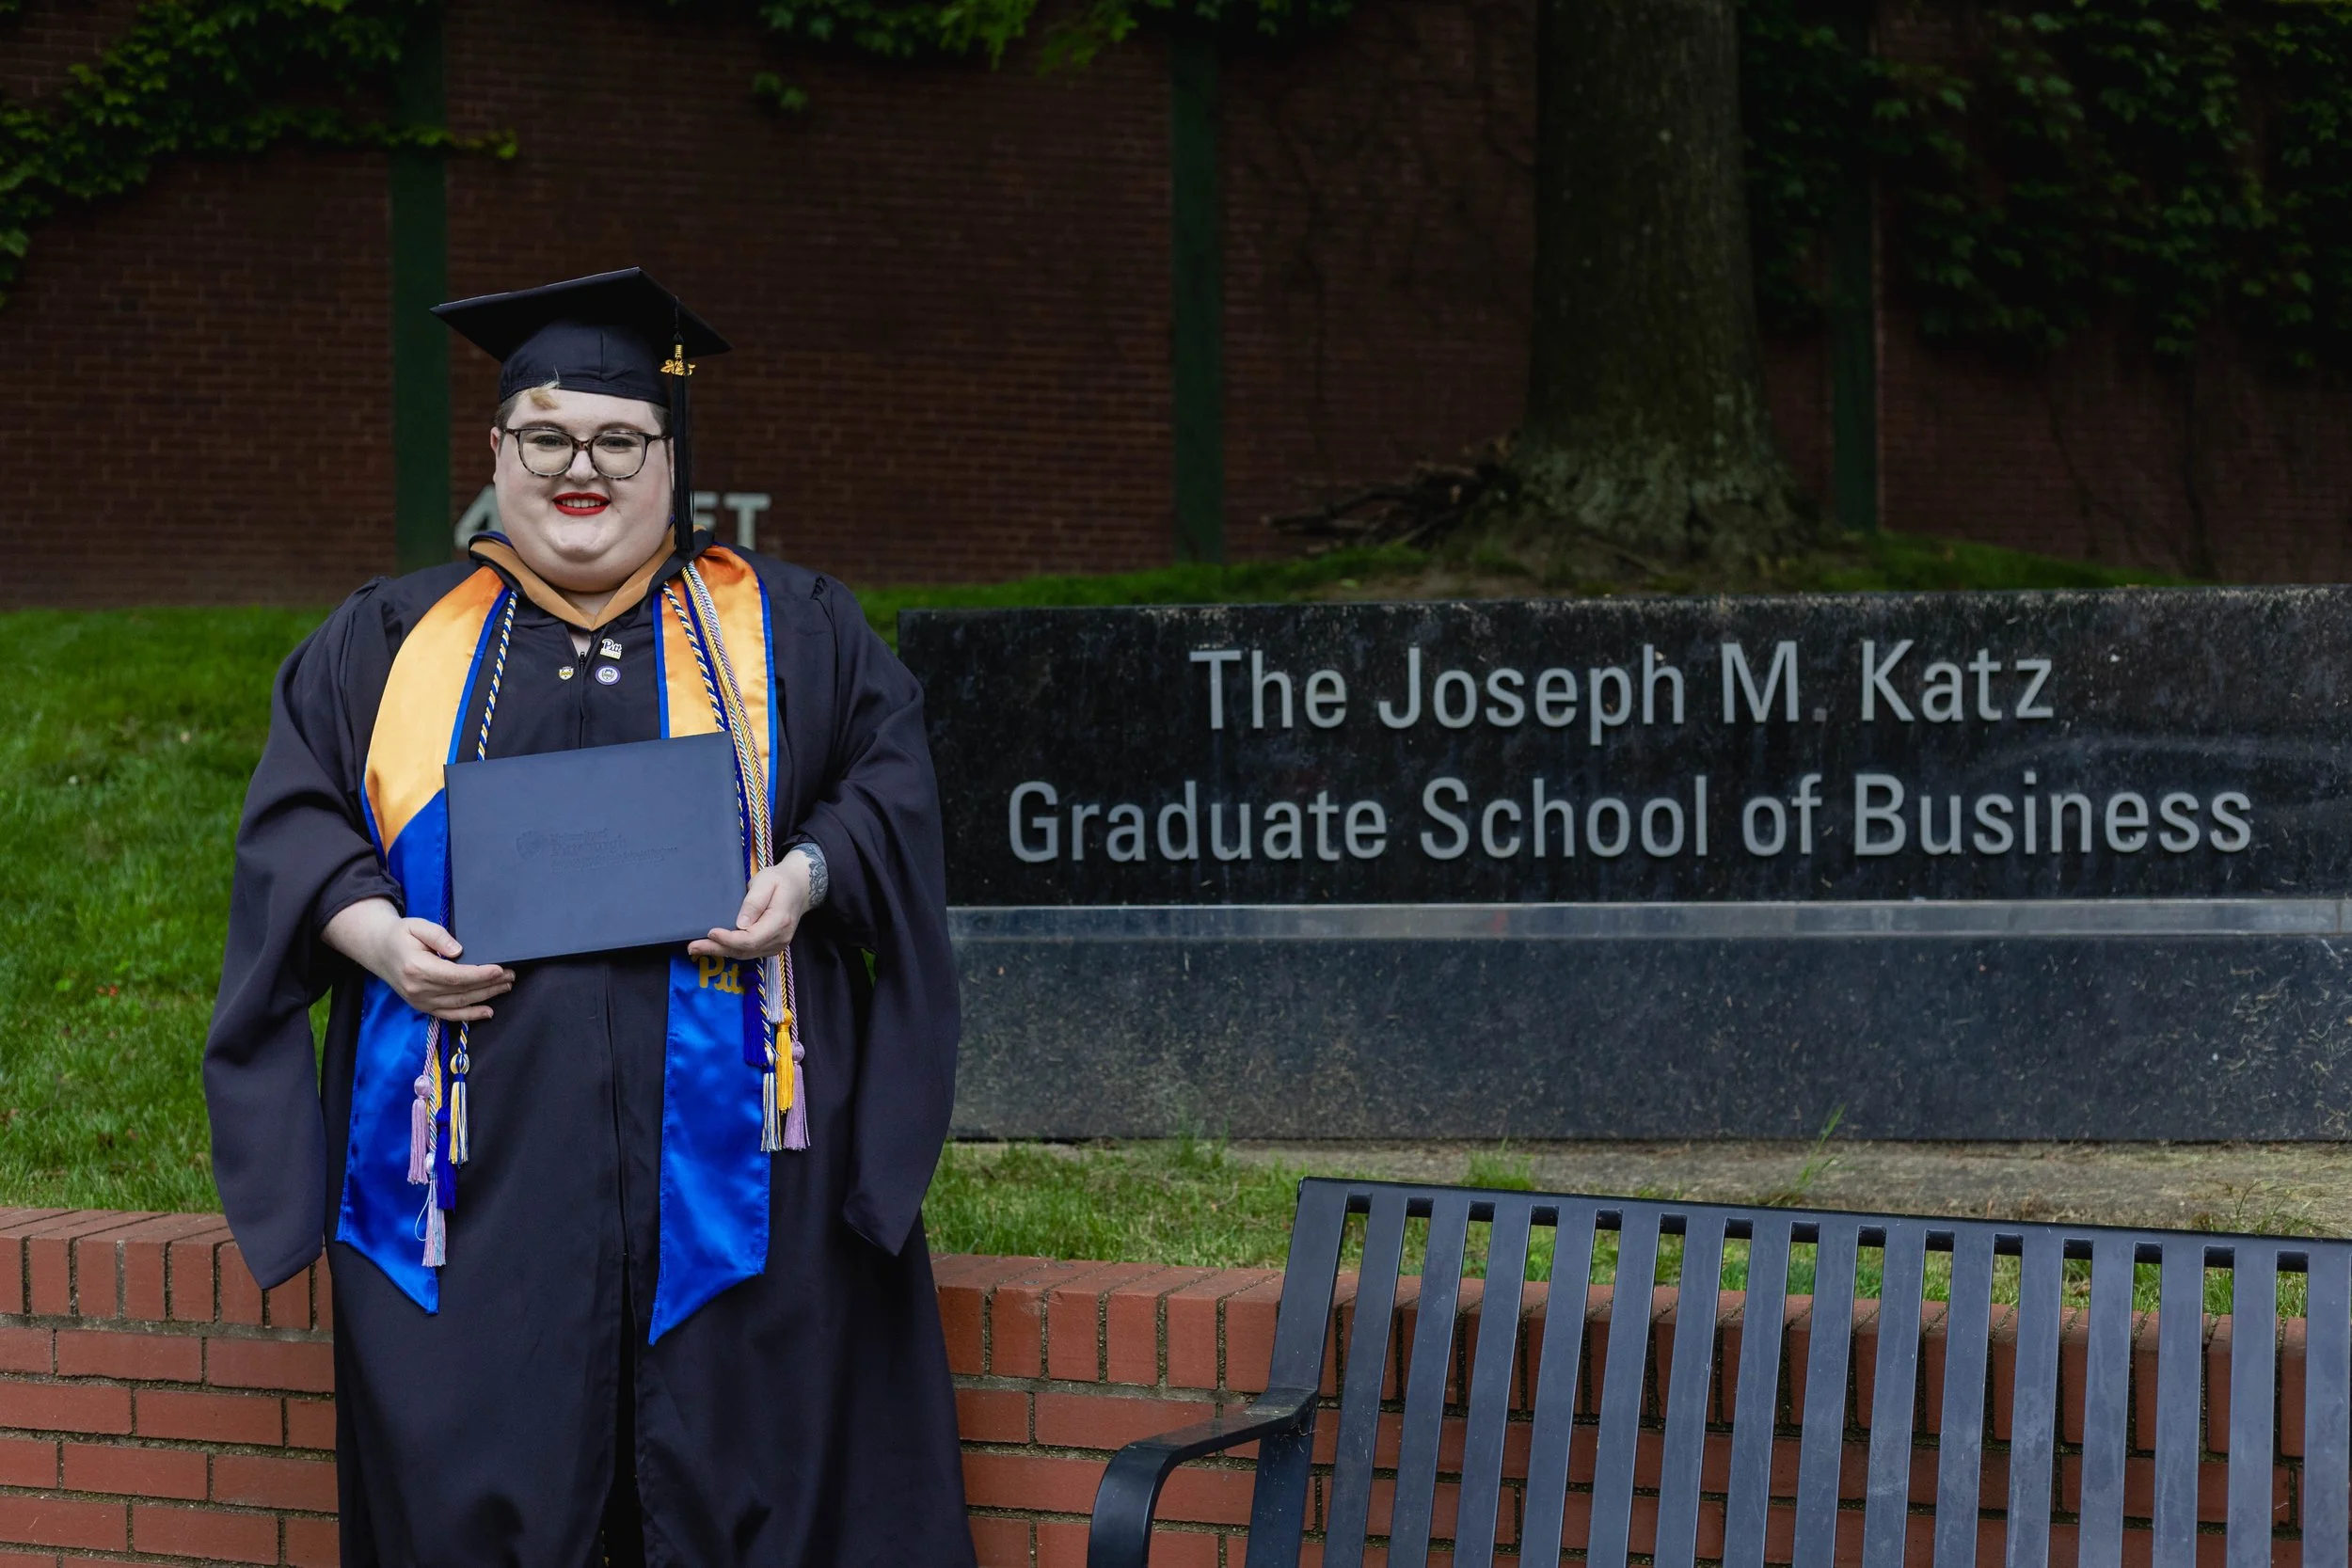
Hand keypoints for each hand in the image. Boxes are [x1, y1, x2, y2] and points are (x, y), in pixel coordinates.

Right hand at [321, 897, 513, 1022]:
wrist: (377, 949)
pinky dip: (469, 1015)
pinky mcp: (421, 1006)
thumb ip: (438, 936)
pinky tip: (487, 1011)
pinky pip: (448, 1015)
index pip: (455, 975)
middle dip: (489, 984)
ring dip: (485, 996)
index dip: (480, 974)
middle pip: (461, 991)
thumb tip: (459, 951)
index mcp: (417, 968)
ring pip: (459, 1004)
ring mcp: (419, 1001)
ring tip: (506, 986)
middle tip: (510, 975)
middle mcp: (418, 989)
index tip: (499, 969)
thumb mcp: (417, 926)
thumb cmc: (400, 935)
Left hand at [689, 852, 811, 961]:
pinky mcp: (770, 946)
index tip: (711, 932)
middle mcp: (779, 939)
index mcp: (779, 922)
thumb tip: (740, 924)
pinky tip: (714, 947)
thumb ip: (754, 902)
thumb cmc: (780, 881)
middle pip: (745, 950)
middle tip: (692, 947)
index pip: (751, 939)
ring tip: (697, 948)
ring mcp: (776, 945)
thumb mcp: (766, 882)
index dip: (729, 939)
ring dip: (720, 952)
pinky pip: (748, 952)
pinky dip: (730, 950)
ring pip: (745, 954)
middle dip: (717, 949)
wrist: (800, 887)